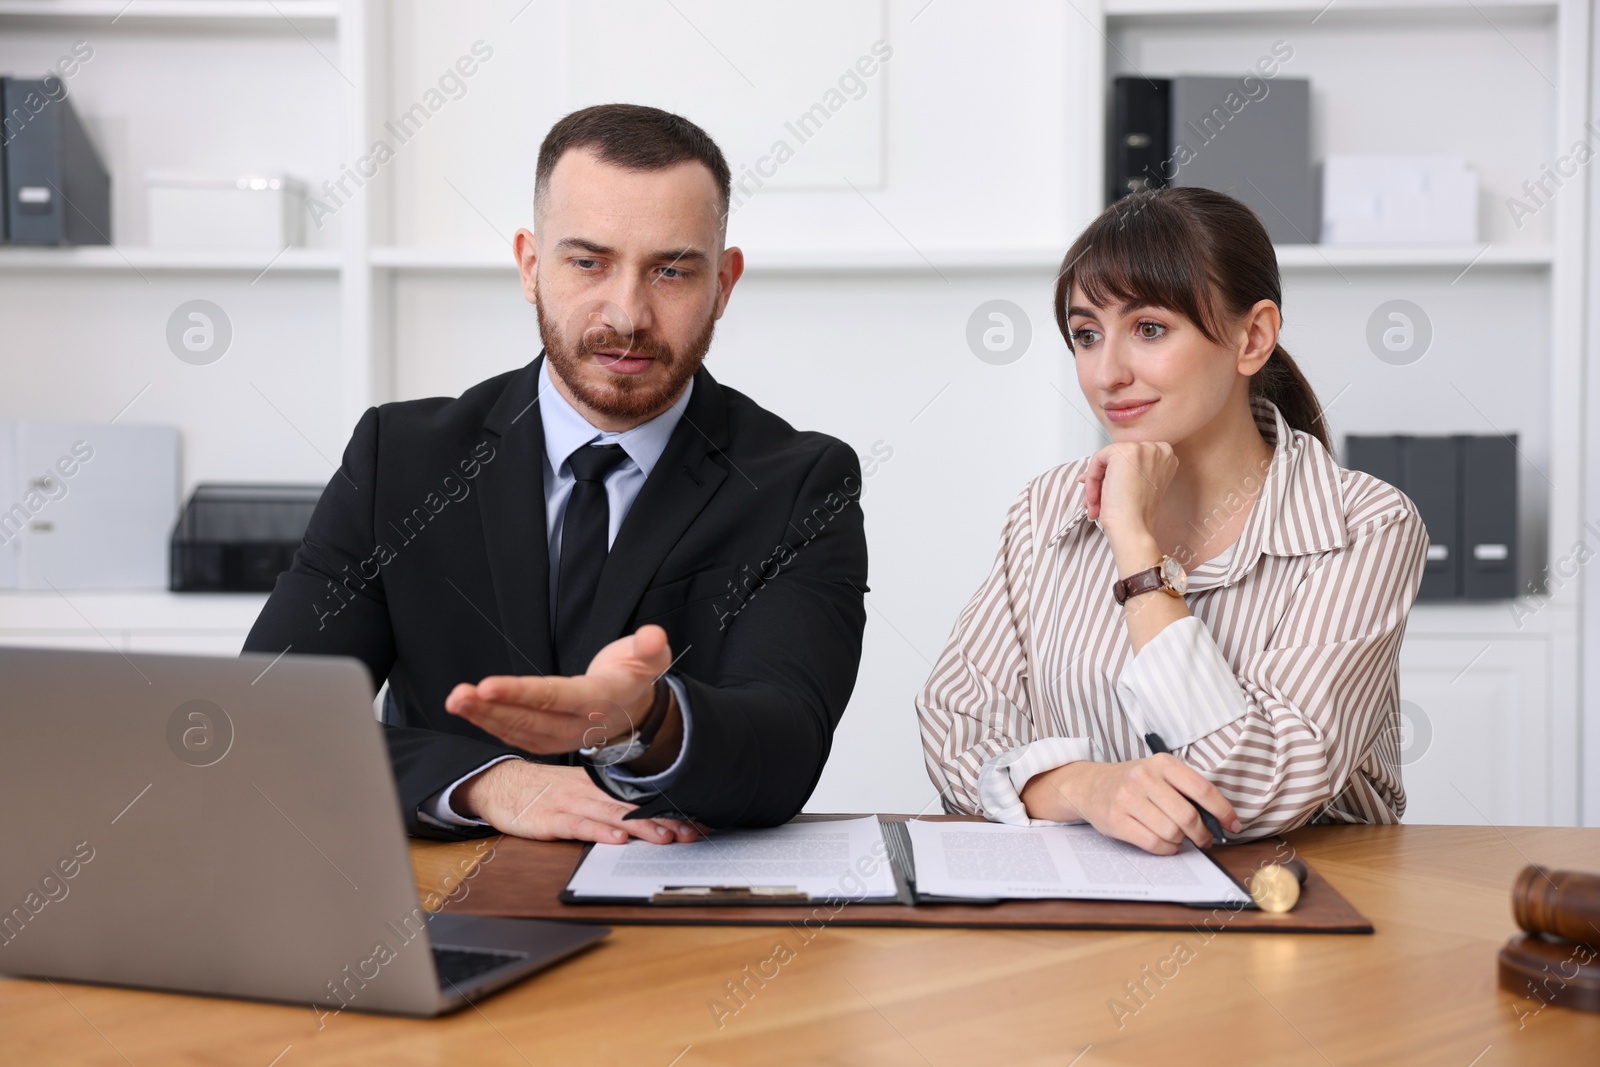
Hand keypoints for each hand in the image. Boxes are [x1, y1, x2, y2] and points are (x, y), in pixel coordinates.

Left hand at [445, 624, 673, 753]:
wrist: (637, 712)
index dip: (520, 693)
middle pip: (529, 719)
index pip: (554, 697)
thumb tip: (652, 636)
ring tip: (455, 700)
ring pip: (517, 730)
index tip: (488, 686)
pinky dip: (490, 724)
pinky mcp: (548, 741)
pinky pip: (516, 736)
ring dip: (482, 717)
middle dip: (490, 708)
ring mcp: (561, 737)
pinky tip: (470, 710)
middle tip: (458, 696)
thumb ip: (650, 647)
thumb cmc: (635, 675)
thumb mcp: (651, 657)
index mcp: (599, 701)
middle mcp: (577, 725)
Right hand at [452, 761, 701, 843]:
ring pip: (611, 815)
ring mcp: (569, 803)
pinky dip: (598, 832)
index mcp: (598, 784)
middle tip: (691, 833)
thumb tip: (643, 816)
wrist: (500, 783)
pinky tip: (616, 839)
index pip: (639, 797)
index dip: (668, 810)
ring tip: (665, 837)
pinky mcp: (550, 818)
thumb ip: (606, 801)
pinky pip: (578, 825)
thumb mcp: (578, 789)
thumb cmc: (543, 790)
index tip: (696, 821)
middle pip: (632, 806)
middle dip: (664, 820)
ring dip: (640, 827)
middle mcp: (588, 791)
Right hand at [1021, 755, 1240, 854]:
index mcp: (1162, 763)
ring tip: (1178, 839)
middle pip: (1187, 816)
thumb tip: (1219, 820)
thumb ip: (1186, 791)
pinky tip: (1165, 844)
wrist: (1090, 785)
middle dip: (1202, 834)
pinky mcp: (1116, 819)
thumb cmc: (1133, 783)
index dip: (1223, 811)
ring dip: (1181, 842)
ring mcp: (1127, 798)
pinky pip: (1153, 843)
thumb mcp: (1159, 774)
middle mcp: (1144, 777)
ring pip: (1171, 832)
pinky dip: (1166, 849)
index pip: (1202, 788)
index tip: (1233, 825)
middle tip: (1205, 840)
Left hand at [1078, 441, 1177, 540]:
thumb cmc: (1136, 514)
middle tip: (1095, 499)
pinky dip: (1091, 479)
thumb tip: (1098, 471)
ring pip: (1107, 460)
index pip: (1131, 460)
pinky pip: (1098, 459)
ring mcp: (1144, 449)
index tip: (1105, 489)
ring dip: (1095, 484)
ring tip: (1095, 504)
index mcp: (1165, 459)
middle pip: (1119, 458)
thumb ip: (1126, 473)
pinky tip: (1095, 497)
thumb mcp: (1137, 486)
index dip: (1115, 476)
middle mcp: (1158, 450)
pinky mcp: (1126, 451)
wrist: (1133, 527)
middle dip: (1103, 480)